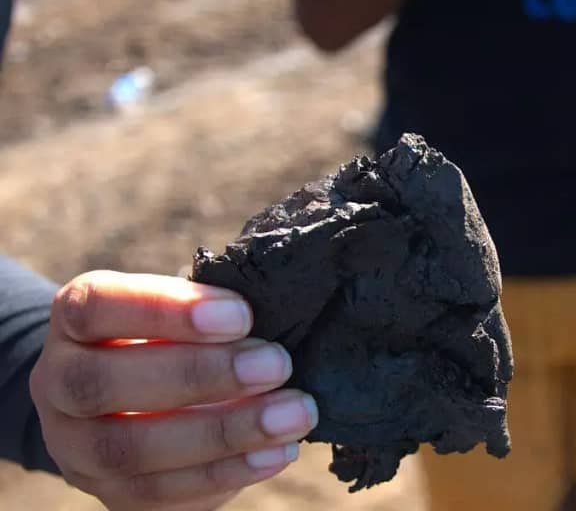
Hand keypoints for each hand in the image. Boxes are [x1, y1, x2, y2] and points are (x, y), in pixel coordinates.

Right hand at [30, 271, 317, 510]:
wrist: (141, 402)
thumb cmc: (182, 338)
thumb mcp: (188, 310)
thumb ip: (215, 311)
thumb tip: (280, 312)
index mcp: (73, 322)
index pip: (96, 307)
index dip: (165, 310)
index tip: (242, 313)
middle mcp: (58, 383)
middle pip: (103, 384)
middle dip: (200, 375)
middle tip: (277, 363)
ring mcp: (76, 447)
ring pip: (130, 450)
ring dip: (224, 433)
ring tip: (293, 414)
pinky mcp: (110, 494)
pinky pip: (159, 494)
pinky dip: (226, 473)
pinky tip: (276, 453)